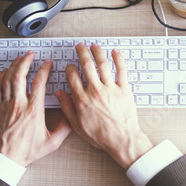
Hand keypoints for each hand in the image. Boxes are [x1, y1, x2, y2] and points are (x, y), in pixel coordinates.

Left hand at [0, 51, 71, 165]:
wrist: (6, 158)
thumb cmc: (28, 151)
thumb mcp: (52, 142)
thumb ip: (65, 127)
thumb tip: (73, 114)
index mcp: (34, 111)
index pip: (38, 83)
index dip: (44, 70)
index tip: (48, 63)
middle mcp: (19, 105)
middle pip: (20, 76)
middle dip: (26, 62)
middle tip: (31, 54)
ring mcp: (6, 106)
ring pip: (8, 80)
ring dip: (14, 66)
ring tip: (20, 59)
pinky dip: (1, 77)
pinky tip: (5, 72)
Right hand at [55, 43, 153, 169]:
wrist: (122, 140)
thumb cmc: (101, 135)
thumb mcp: (77, 125)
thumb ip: (67, 108)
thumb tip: (60, 95)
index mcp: (82, 99)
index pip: (72, 76)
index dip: (69, 68)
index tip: (70, 66)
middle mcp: (95, 91)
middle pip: (87, 65)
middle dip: (82, 53)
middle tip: (80, 47)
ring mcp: (111, 89)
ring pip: (103, 64)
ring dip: (98, 52)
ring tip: (94, 46)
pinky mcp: (124, 90)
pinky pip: (122, 70)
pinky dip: (118, 59)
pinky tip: (115, 52)